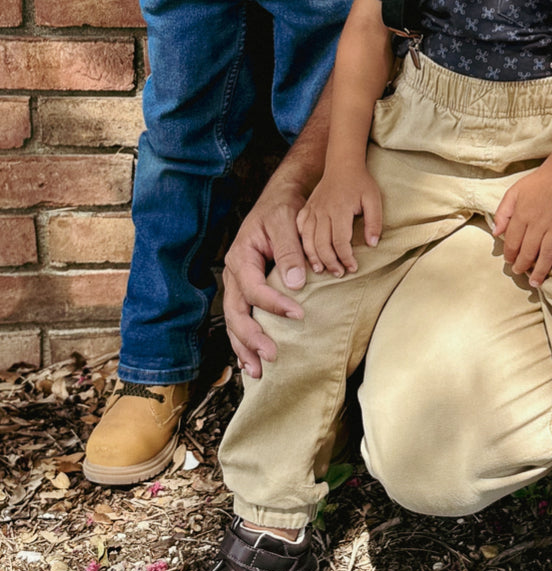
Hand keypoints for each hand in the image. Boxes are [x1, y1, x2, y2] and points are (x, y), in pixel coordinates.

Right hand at [223, 181, 310, 377]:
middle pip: (235, 312)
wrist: (279, 200)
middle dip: (251, 337)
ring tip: (258, 370)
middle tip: (272, 356)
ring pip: (233, 321)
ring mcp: (236, 284)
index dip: (274, 304)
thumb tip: (295, 283)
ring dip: (244, 347)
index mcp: (241, 256)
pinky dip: (243, 341)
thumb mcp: (287, 222)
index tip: (299, 314)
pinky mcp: (244, 290)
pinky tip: (251, 361)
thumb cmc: (283, 209)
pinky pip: (239, 319)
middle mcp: (234, 273)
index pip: (254, 289)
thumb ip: (290, 251)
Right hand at [295, 167, 381, 276]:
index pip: (340, 241)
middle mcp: (323, 211)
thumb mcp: (374, 200)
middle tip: (339, 273)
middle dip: (330, 262)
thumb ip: (374, 222)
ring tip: (323, 269)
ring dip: (314, 257)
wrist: (343, 165)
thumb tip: (372, 244)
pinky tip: (309, 253)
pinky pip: (300, 229)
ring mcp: (312, 210)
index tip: (353, 267)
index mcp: (340, 210)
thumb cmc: (361, 184)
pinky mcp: (306, 209)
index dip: (346, 258)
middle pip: (322, 244)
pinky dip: (303, 243)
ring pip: (308, 239)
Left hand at [493, 164, 551, 286]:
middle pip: (529, 251)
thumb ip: (503, 212)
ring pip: (547, 253)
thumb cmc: (538, 181)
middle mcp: (538, 223)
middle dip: (523, 267)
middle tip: (521, 274)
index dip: (510, 255)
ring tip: (536, 282)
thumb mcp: (514, 192)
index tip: (510, 262)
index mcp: (522, 215)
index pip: (513, 242)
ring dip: (540, 270)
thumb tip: (495, 233)